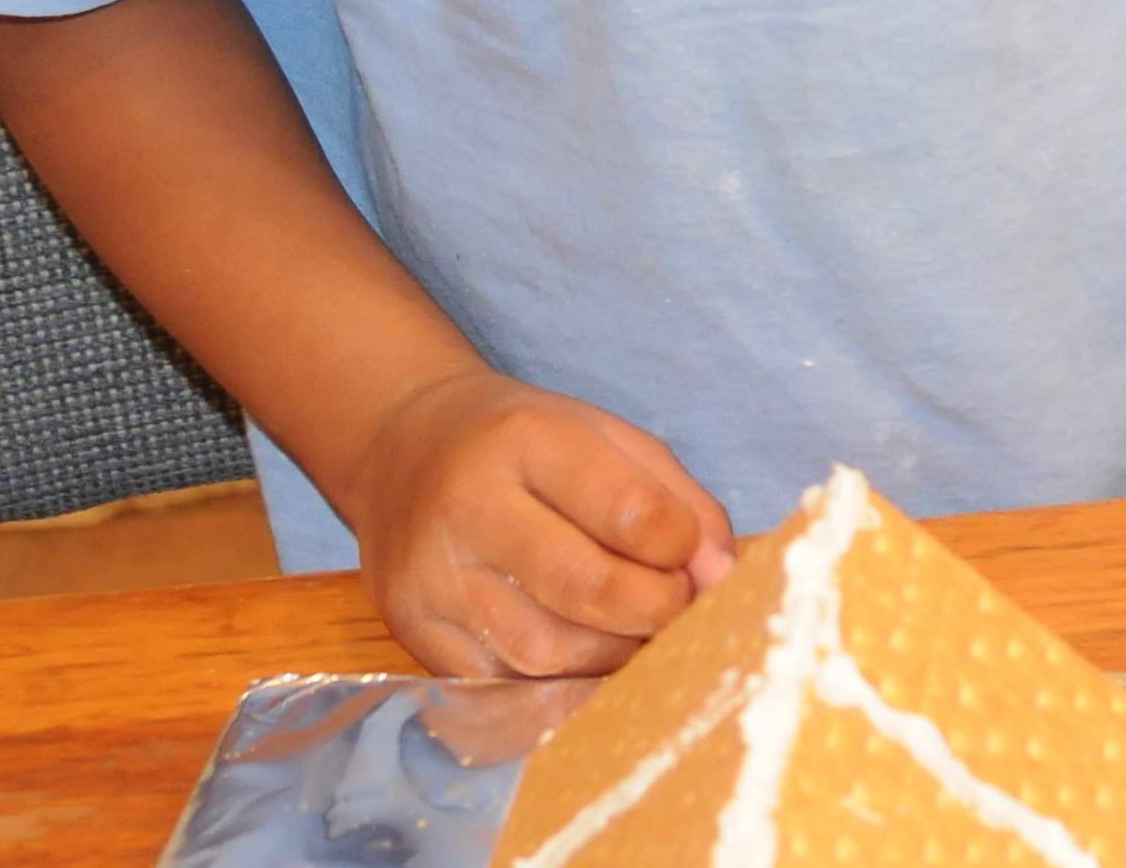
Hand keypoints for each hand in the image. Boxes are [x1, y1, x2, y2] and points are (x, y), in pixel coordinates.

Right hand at [347, 365, 736, 674]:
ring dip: (612, 655)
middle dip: (655, 611)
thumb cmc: (527, 446)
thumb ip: (680, 501)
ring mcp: (432, 576)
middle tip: (675, 609)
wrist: (402, 449)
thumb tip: (722, 579)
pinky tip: (582, 659)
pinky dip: (560, 685)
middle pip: (584, 588)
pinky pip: (503, 686)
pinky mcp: (412, 632)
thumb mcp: (609, 438)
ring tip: (630, 630)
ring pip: (545, 651)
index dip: (678, 547)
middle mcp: (468, 506)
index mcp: (526, 438)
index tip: (689, 555)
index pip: (626, 509)